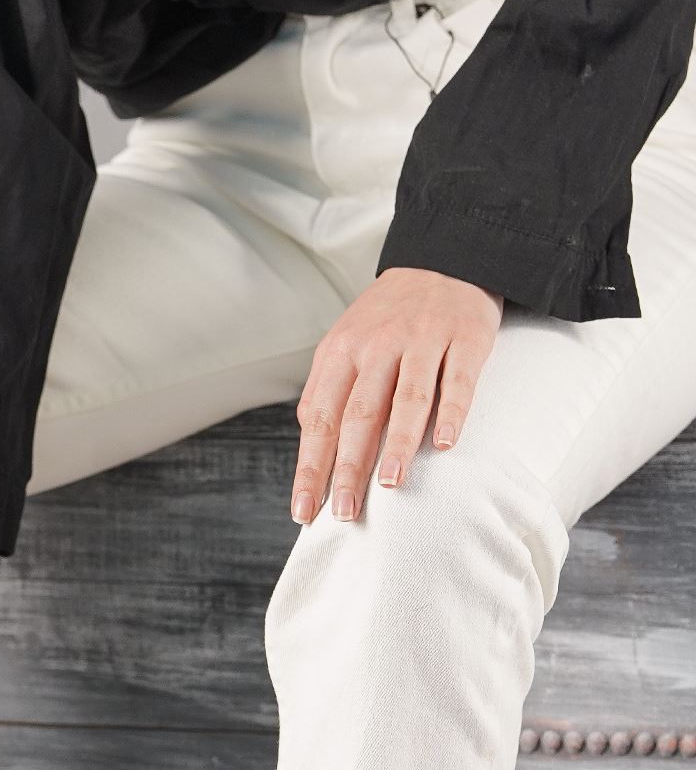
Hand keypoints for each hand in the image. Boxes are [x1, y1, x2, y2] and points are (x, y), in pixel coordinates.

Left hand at [291, 268, 502, 523]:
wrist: (443, 257)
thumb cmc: (389, 319)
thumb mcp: (345, 346)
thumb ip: (326, 394)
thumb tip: (309, 451)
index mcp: (341, 353)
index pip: (320, 420)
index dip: (310, 469)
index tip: (304, 511)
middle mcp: (378, 346)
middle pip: (358, 415)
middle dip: (348, 468)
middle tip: (344, 512)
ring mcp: (423, 339)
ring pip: (407, 398)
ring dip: (397, 443)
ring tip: (390, 483)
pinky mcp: (465, 337)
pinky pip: (458, 380)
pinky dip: (452, 412)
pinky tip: (445, 444)